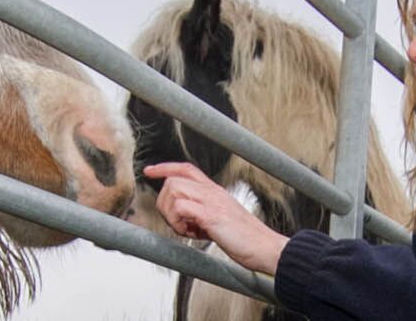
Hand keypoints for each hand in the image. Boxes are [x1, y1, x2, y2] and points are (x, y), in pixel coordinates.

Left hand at [142, 162, 289, 274]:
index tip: (149, 171)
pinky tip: (192, 234)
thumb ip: (202, 214)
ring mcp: (212, 202)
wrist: (266, 247)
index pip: (186, 169)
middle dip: (166, 204)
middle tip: (179, 225)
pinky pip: (181, 208)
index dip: (165, 167)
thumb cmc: (246, 239)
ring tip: (187, 231)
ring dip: (171, 214)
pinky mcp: (211, 215)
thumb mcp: (222, 219)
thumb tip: (184, 220)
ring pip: (173, 190)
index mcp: (214, 191)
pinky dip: (178, 223)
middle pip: (173, 180)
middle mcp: (212, 192)